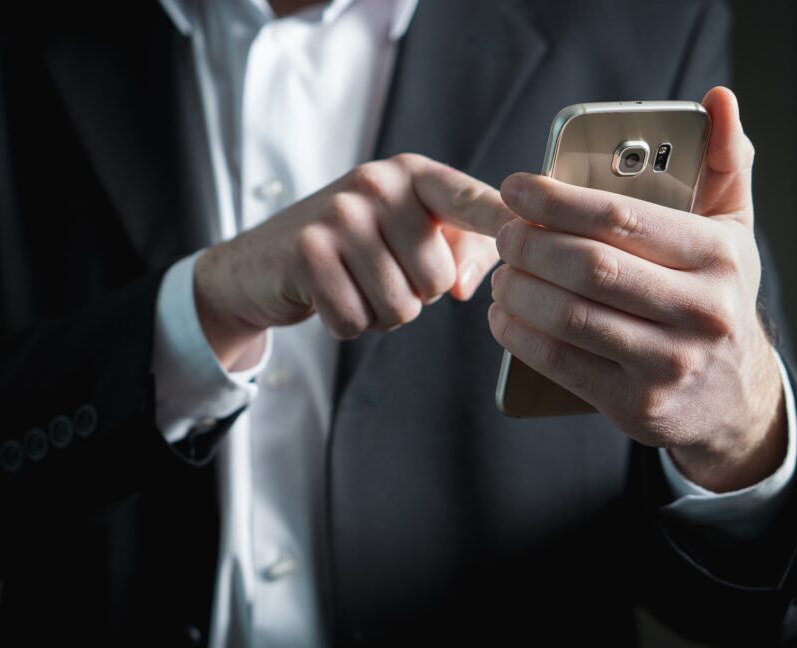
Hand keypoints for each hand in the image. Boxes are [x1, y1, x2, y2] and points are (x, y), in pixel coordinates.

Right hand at [195, 153, 513, 369]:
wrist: (260, 263)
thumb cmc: (347, 250)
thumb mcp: (404, 234)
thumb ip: (457, 249)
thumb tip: (465, 285)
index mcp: (410, 174)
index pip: (470, 200)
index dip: (506, 222)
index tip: (537, 232)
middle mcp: (376, 184)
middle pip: (436, 277)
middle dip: (413, 295)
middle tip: (377, 274)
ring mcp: (339, 215)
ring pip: (400, 306)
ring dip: (380, 314)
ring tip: (353, 285)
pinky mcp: (308, 253)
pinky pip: (357, 320)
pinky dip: (347, 324)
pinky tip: (328, 297)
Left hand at [489, 87, 786, 491]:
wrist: (733, 399)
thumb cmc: (718, 297)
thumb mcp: (733, 230)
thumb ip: (725, 164)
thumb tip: (717, 100)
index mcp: (719, 257)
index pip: (621, 219)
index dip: (555, 200)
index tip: (515, 188)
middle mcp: (700, 312)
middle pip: (587, 268)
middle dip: (528, 244)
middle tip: (502, 232)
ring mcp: (667, 364)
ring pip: (567, 316)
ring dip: (516, 290)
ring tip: (500, 273)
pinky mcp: (635, 405)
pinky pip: (559, 363)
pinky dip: (518, 335)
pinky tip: (503, 316)